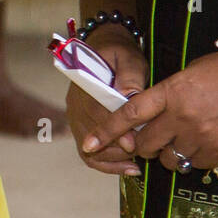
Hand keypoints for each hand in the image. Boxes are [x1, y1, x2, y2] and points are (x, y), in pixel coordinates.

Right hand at [67, 25, 148, 174]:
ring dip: (113, 158)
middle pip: (90, 133)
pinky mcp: (80, 126)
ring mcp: (75, 115)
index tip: (132, 143)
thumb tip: (128, 96)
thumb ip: (129, 76)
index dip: (113, 130)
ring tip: (137, 161)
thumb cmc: (119, 54)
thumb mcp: (129, 59)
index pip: (94, 111)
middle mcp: (75, 101)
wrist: (105, 50)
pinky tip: (129, 167)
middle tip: (142, 153)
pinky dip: (106, 164)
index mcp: (83, 82)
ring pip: (88, 148)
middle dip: (117, 148)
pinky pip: (88, 152)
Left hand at [82, 50, 217, 172]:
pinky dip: (190, 159)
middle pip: (145, 143)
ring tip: (177, 139)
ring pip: (168, 159)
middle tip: (147, 138)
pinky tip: (198, 143)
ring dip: (166, 153)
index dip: (107, 130)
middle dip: (141, 144)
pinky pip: (192, 165)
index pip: (130, 113)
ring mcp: (200, 137)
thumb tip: (150, 109)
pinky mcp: (217, 152)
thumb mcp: (189, 73)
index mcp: (171, 91)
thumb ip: (167, 92)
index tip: (90, 143)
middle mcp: (182, 117)